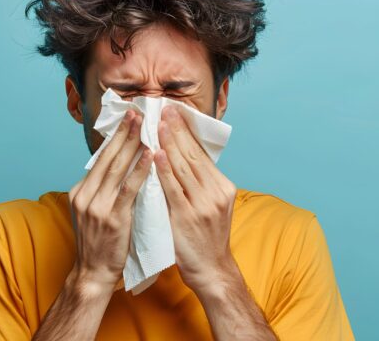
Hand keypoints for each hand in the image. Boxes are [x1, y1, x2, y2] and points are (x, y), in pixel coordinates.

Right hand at [68, 109, 152, 293]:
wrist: (92, 274)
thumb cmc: (100, 243)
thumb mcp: (94, 212)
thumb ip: (103, 190)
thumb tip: (120, 167)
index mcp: (80, 191)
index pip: (100, 159)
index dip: (115, 138)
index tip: (127, 119)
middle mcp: (85, 195)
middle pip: (107, 157)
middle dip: (123, 133)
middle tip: (136, 112)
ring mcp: (96, 206)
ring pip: (116, 168)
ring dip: (131, 144)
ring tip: (143, 125)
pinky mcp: (112, 218)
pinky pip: (127, 189)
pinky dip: (139, 170)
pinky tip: (149, 155)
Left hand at [154, 105, 237, 292]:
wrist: (212, 270)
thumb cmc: (206, 238)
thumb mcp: (211, 205)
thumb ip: (200, 183)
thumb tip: (182, 158)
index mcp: (222, 186)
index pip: (202, 153)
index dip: (187, 131)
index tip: (176, 112)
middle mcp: (216, 192)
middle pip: (193, 154)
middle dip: (178, 129)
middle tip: (165, 108)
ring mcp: (203, 204)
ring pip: (184, 167)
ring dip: (170, 142)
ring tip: (159, 122)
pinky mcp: (187, 216)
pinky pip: (173, 188)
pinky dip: (165, 169)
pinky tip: (157, 153)